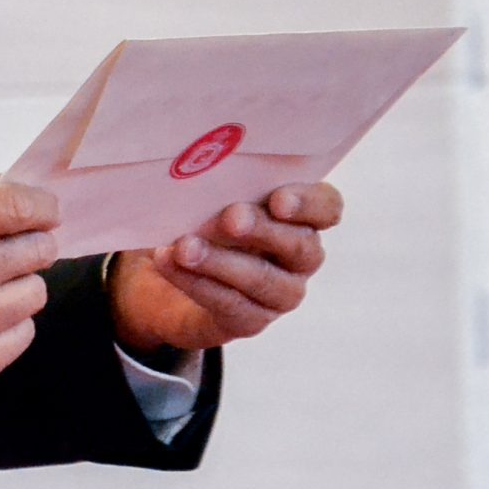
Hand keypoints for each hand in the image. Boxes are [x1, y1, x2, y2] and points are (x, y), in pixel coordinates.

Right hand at [0, 172, 61, 406]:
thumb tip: (16, 183)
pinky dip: (10, 323)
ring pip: (35, 292)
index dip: (42, 205)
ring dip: (20, 285)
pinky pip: (24, 333)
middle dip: (34, 243)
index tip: (46, 210)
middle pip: (36, 249)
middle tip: (16, 248)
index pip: (14, 207)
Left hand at [108, 183, 340, 358]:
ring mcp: (281, 292)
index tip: (278, 200)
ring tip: (184, 247)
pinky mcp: (251, 320)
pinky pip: (230, 304)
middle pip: (301, 245)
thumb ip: (216, 183)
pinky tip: (169, 262)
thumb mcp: (206, 195)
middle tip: (230, 219)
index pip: (327, 207)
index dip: (309, 203)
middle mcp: (300, 256)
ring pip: (264, 279)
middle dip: (263, 229)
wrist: (162, 277)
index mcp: (300, 215)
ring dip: (221, 261)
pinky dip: (196, 282)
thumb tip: (198, 168)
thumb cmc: (195, 219)